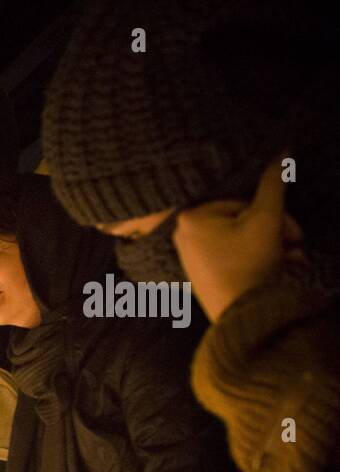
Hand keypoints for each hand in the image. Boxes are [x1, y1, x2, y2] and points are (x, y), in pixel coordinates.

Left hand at [174, 155, 304, 321]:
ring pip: (240, 238)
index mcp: (190, 218)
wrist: (245, 317)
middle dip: (275, 230)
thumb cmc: (251, 265)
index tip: (292, 230)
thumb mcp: (267, 218)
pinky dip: (256, 259)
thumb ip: (273, 182)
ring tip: (289, 259)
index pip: (243, 203)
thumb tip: (282, 149)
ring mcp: (189, 257)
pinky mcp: (200, 276)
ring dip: (272, 244)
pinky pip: (231, 257)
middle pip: (241, 220)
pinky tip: (277, 269)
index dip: (273, 214)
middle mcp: (182, 236)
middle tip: (295, 244)